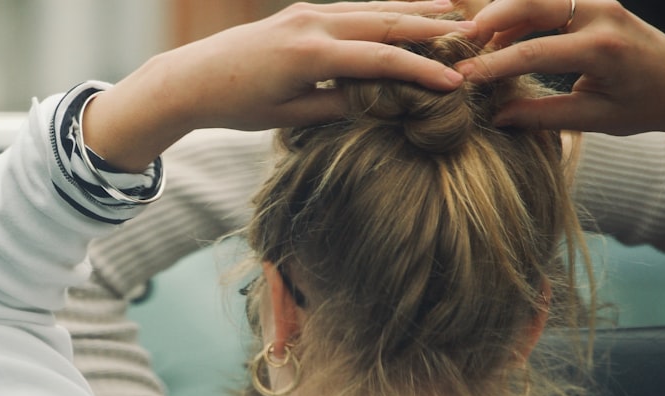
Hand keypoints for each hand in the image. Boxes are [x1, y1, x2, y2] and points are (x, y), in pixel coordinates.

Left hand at [85, 1, 474, 171]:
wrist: (192, 78)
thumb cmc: (238, 105)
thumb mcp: (289, 115)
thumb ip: (336, 105)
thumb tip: (379, 103)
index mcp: (311, 55)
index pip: (380, 60)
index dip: (421, 71)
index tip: (455, 82)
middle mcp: (312, 23)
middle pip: (383, 22)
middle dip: (429, 28)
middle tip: (472, 33)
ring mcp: (306, 12)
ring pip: (370, 8)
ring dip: (411, 9)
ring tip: (450, 11)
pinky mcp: (300, 12)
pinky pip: (351, 8)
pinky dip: (381, 9)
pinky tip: (401, 10)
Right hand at [455, 0, 664, 142]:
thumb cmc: (641, 105)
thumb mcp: (593, 118)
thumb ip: (542, 115)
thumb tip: (497, 116)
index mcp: (603, 49)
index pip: (535, 51)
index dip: (493, 65)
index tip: (463, 77)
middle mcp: (602, 15)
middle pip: (533, 2)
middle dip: (491, 18)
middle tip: (462, 42)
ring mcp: (599, 2)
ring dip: (503, 14)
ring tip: (478, 43)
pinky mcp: (594, 2)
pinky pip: (548, 1)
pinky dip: (520, 15)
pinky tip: (501, 38)